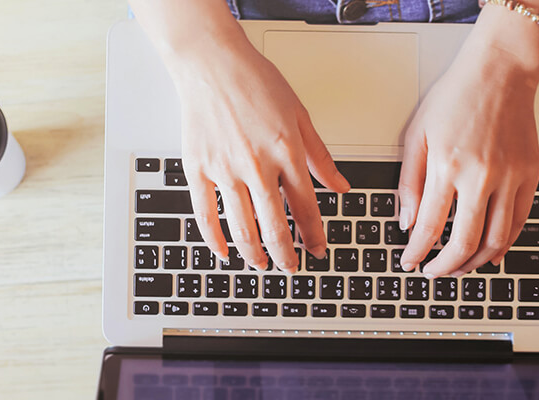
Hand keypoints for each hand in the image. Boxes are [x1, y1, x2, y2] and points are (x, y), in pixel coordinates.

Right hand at [172, 43, 350, 272]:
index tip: (318, 250)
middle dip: (286, 254)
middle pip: (275, 226)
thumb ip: (319, 156)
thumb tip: (340, 186)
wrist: (212, 63)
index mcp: (287, 153)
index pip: (306, 208)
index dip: (314, 235)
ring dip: (254, 252)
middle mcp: (257, 166)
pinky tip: (223, 252)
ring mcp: (225, 170)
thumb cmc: (255, 81)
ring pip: (242, 227)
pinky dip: (214, 238)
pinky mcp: (198, 168)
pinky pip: (205, 213)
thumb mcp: (300, 115)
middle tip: (291, 266)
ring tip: (261, 264)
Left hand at [397, 35, 538, 277]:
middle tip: (433, 272)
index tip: (410, 262)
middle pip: (465, 242)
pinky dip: (505, 243)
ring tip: (459, 267)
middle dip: (446, 267)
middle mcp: (481, 176)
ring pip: (497, 240)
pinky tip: (491, 252)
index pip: (430, 227)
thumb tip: (408, 222)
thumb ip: (410, 182)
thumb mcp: (417, 135)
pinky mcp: (530, 174)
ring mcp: (510, 177)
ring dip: (475, 262)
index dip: (417, 253)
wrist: (500, 72)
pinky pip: (519, 221)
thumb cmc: (456, 97)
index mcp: (448, 166)